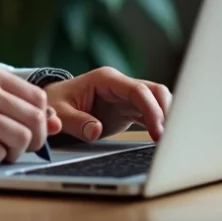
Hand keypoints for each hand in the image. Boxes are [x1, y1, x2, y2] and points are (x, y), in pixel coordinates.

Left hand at [44, 67, 172, 142]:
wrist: (52, 103)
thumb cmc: (55, 103)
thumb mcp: (60, 112)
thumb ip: (77, 122)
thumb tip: (95, 131)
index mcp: (106, 80)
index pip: (137, 90)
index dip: (152, 109)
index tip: (159, 130)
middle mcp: (119, 86)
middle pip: (154, 91)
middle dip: (165, 111)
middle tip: (169, 137)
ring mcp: (125, 97)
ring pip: (156, 101)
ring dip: (165, 118)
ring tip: (169, 140)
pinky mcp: (127, 110)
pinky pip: (149, 114)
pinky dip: (158, 125)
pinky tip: (162, 140)